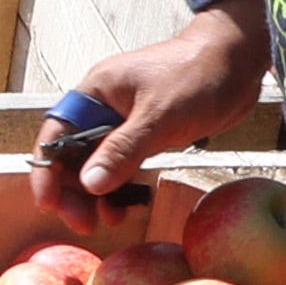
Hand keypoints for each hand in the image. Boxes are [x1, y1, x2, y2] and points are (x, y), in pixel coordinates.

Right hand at [35, 3, 264, 235]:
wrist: (237, 62)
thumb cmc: (197, 76)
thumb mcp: (158, 116)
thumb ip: (123, 151)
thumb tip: (90, 185)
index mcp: (95, 93)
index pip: (56, 134)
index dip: (47, 169)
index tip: (49, 202)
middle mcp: (104, 108)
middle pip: (72, 155)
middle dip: (72, 190)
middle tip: (82, 222)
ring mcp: (125, 123)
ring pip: (97, 164)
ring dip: (95, 194)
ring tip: (103, 221)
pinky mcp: (147, 135)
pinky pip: (122, 166)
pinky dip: (118, 188)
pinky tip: (122, 208)